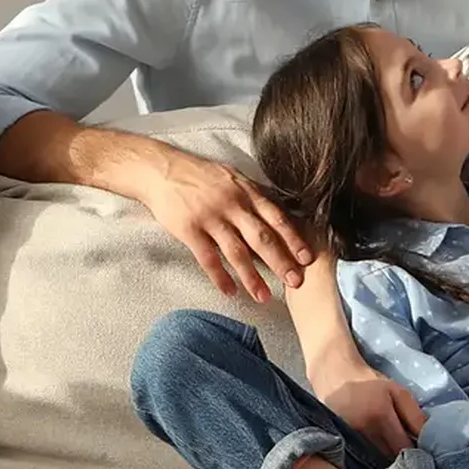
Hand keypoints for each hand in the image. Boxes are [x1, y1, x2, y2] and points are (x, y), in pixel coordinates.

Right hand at [130, 144, 312, 304]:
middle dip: (281, 262)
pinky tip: (230, 292)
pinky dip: (220, 277)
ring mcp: (210, 217)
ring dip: (252, 277)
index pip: (276, 218)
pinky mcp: (189, 230)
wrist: (162, 170)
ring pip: (236, 252)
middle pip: (261, 238)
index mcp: (246, 192)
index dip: (293, 239)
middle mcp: (232, 205)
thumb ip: (254, 196)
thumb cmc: (200, 175)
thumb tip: (279, 215)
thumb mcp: (233, 177)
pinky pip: (208, 258)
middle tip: (295, 282)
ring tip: (263, 297)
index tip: (307, 258)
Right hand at [318, 368, 426, 458]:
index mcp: (380, 416)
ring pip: (376, 461)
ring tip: (396, 457)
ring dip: (388, 461)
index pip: (404, 448)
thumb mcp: (397, 391)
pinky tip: (378, 453)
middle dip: (403, 460)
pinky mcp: (341, 444)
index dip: (416, 454)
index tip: (425, 456)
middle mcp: (363, 431)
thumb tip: (429, 440)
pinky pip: (363, 458)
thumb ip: (415, 416)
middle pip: (390, 459)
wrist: (334, 376)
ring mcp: (349, 439)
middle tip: (413, 459)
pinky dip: (373, 458)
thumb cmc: (369, 382)